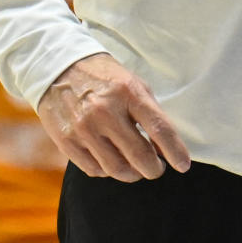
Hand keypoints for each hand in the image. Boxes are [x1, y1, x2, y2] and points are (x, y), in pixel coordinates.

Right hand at [37, 53, 190, 182]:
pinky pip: (94, 170)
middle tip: (157, 168)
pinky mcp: (66, 140)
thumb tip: (166, 148)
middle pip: (140, 156)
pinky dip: (108, 171)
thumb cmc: (104, 78)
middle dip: (154, 169)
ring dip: (133, 174)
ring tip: (136, 168)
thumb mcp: (133, 84)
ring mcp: (84, 128)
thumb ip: (151, 113)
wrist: (58, 68)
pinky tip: (112, 161)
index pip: (160, 129)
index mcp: (128, 92)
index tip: (183, 165)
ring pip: (117, 169)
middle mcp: (105, 111)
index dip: (175, 151)